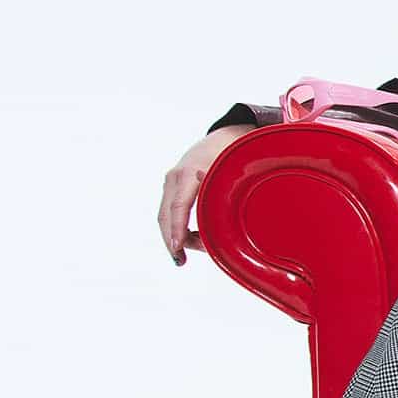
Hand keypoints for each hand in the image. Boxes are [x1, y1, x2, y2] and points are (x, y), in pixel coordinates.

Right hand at [159, 124, 250, 264]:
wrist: (222, 138)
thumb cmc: (232, 157)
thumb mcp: (233, 173)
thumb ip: (224, 194)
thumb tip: (217, 226)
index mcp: (189, 173)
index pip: (179, 207)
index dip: (178, 229)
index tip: (178, 246)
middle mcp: (175, 176)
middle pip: (166, 214)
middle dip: (171, 239)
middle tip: (179, 259)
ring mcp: (170, 180)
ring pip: (164, 214)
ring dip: (172, 235)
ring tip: (182, 256)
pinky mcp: (171, 186)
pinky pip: (168, 210)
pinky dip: (174, 227)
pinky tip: (184, 242)